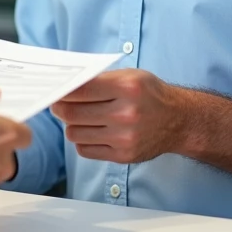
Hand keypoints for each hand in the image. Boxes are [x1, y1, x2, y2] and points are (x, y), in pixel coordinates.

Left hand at [51, 69, 185, 163]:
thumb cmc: (149, 94)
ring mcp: (124, 137)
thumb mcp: (129, 76)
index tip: (54, 90)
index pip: (81, 90)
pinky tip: (89, 131)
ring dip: (71, 125)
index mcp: (127, 88)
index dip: (62, 91)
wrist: (177, 120)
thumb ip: (99, 80)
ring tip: (76, 118)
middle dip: (60, 108)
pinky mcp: (123, 155)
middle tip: (58, 105)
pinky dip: (82, 140)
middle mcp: (126, 114)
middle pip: (73, 113)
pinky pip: (85, 149)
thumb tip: (66, 86)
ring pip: (75, 133)